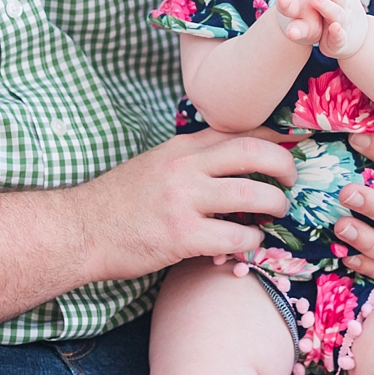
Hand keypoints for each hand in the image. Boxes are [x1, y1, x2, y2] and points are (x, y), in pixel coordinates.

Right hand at [75, 130, 295, 276]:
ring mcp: (183, 201)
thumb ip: (191, 159)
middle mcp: (184, 168)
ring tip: (277, 212)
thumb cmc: (117, 202)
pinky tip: (249, 243)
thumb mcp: (155, 164)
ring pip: (251, 194)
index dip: (273, 136)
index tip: (294, 143)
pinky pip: (235, 236)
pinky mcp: (181, 237)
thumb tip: (232, 162)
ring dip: (275, 204)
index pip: (238, 131)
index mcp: (180, 148)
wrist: (79, 230)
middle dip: (284, 164)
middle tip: (292, 180)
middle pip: (253, 153)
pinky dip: (251, 240)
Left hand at [298, 0, 369, 58]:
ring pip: (335, 13)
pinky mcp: (340, 40)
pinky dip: (337, 33)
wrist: (355, 37)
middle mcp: (342, 3)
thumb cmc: (340, 6)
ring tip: (315, 0)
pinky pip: (339, 36)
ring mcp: (343, 21)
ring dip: (326, 6)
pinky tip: (333, 29)